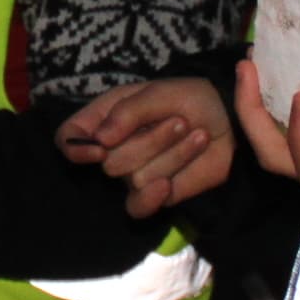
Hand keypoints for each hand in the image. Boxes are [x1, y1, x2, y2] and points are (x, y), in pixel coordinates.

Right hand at [60, 78, 234, 220]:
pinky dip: (151, 197)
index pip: (68, 137)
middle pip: (109, 162)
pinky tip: (168, 184)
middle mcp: (114, 147)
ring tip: (197, 135)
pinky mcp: (155, 195)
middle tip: (180, 121)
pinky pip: (138, 207)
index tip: (98, 147)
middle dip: (150, 141)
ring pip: (135, 178)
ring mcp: (133, 173)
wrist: (231, 121)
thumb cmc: (192, 98)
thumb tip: (100, 139)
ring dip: (172, 155)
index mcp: (107, 117)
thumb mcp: (160, 92)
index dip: (74, 146)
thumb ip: (128, 111)